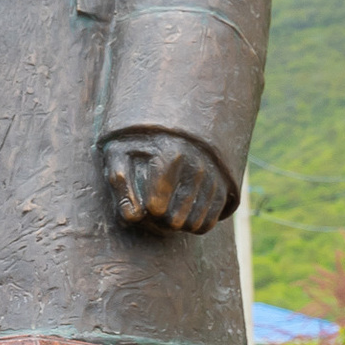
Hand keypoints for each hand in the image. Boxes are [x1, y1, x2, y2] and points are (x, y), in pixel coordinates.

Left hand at [103, 130, 232, 233]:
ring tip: (165, 210)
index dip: (144, 212)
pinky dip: (193, 225)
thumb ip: (119, 180)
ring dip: (176, 225)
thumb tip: (133, 216)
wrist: (180, 119)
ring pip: (194, 225)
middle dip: (159, 222)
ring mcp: (214, 177)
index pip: (156, 209)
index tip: (141, 201)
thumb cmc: (140, 138)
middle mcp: (198, 167)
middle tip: (152, 209)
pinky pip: (208, 224)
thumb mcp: (119, 149)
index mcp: (172, 156)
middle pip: (174, 221)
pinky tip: (181, 212)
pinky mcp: (225, 187)